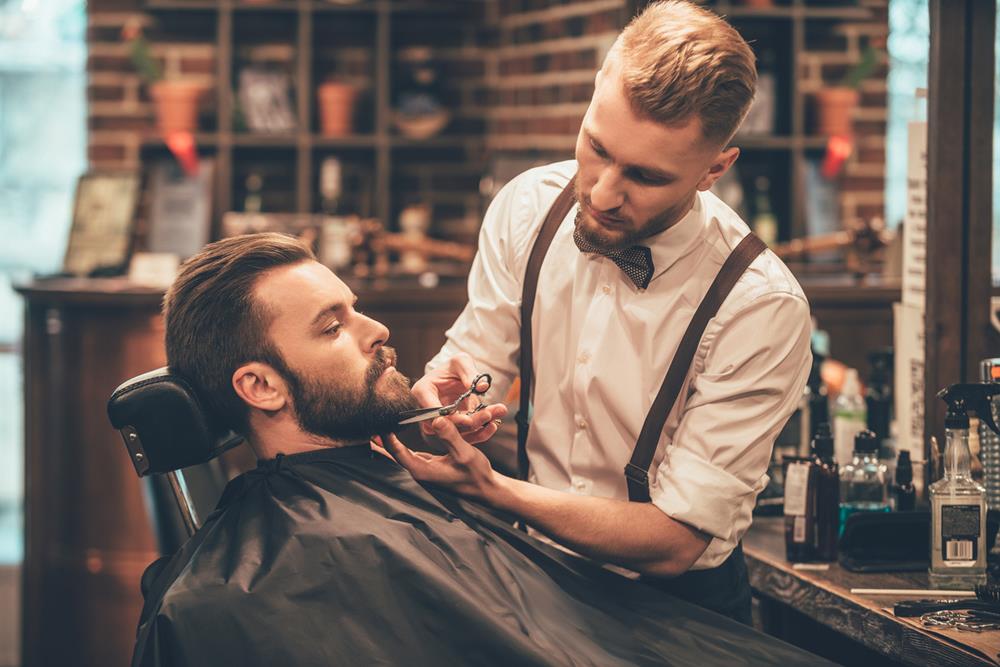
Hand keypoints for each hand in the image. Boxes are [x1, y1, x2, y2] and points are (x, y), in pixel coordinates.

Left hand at [380, 417, 502, 500]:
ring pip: (402, 456)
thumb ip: (450, 436)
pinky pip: (411, 456)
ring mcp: (425, 471)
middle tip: (370, 427)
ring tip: (379, 430)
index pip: (397, 453)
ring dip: (390, 444)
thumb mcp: (464, 452)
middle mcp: (421, 472)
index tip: (378, 423)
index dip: (386, 438)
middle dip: (382, 441)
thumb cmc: (476, 474)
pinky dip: (402, 447)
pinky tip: (397, 439)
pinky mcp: (431, 468)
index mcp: (423, 470)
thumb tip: (437, 419)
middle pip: (395, 455)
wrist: (486, 489)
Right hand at [412, 353, 507, 442]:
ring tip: (498, 413)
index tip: (469, 419)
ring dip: (480, 426)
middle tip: (490, 414)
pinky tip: (495, 423)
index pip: (434, 410)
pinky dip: (481, 431)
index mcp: (422, 392)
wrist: (454, 379)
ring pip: (458, 432)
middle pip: (447, 425)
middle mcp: (426, 412)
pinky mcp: (451, 431)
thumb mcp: (461, 362)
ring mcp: (438, 424)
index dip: (451, 417)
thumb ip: (469, 372)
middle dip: (471, 421)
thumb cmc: (453, 368)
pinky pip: (465, 436)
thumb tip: (482, 386)